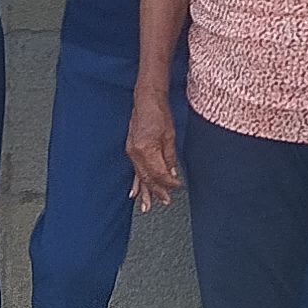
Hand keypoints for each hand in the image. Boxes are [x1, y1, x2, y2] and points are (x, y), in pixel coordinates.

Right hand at [127, 91, 184, 208]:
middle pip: (148, 178)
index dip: (168, 182)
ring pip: (140, 176)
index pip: (159, 173)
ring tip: (147, 207)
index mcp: (147, 150)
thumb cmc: (159, 113)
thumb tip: (172, 173)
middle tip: (165, 201)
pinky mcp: (131, 150)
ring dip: (145, 191)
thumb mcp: (169, 136)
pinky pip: (134, 170)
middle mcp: (136, 153)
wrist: (146, 100)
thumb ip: (170, 157)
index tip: (177, 186)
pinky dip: (135, 183)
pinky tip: (134, 193)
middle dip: (157, 191)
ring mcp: (131, 152)